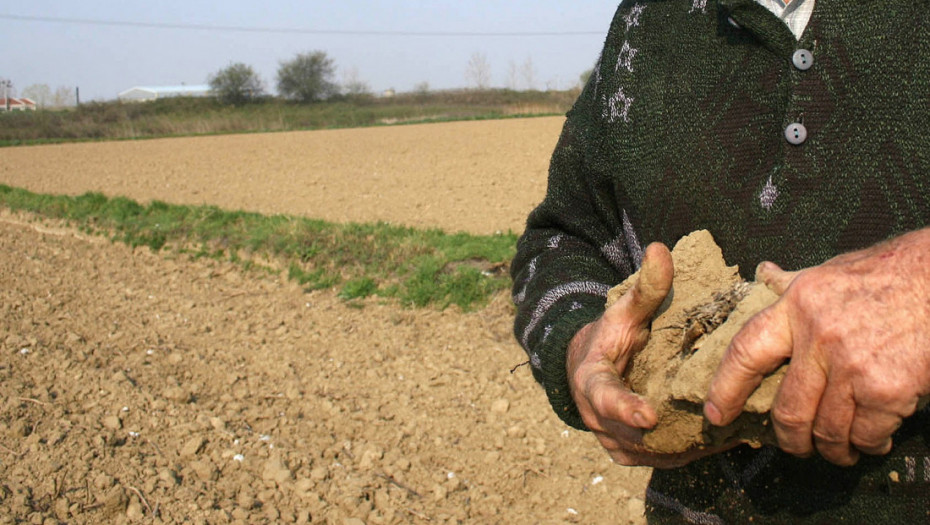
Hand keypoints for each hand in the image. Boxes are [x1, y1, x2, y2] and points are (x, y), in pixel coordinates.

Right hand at [567, 243, 715, 466]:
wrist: (589, 368)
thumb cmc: (610, 336)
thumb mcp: (624, 310)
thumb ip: (645, 288)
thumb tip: (661, 248)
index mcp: (592, 382)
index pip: (604, 398)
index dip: (624, 409)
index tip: (648, 416)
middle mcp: (599, 420)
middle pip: (635, 435)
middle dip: (673, 431)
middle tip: (718, 423)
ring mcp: (615, 443)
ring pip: (654, 452)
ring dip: (690, 444)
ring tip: (732, 432)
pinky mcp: (633, 455)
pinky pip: (665, 459)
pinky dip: (694, 451)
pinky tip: (726, 440)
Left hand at [705, 229, 929, 465]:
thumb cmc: (888, 273)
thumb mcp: (830, 271)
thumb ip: (794, 283)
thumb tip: (765, 274)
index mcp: (796, 306)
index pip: (746, 352)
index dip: (726, 388)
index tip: (716, 413)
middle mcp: (817, 338)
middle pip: (788, 409)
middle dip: (790, 439)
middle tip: (795, 446)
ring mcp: (852, 365)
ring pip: (827, 429)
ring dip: (832, 449)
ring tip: (839, 450)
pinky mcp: (886, 388)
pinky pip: (866, 434)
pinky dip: (868, 445)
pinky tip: (872, 441)